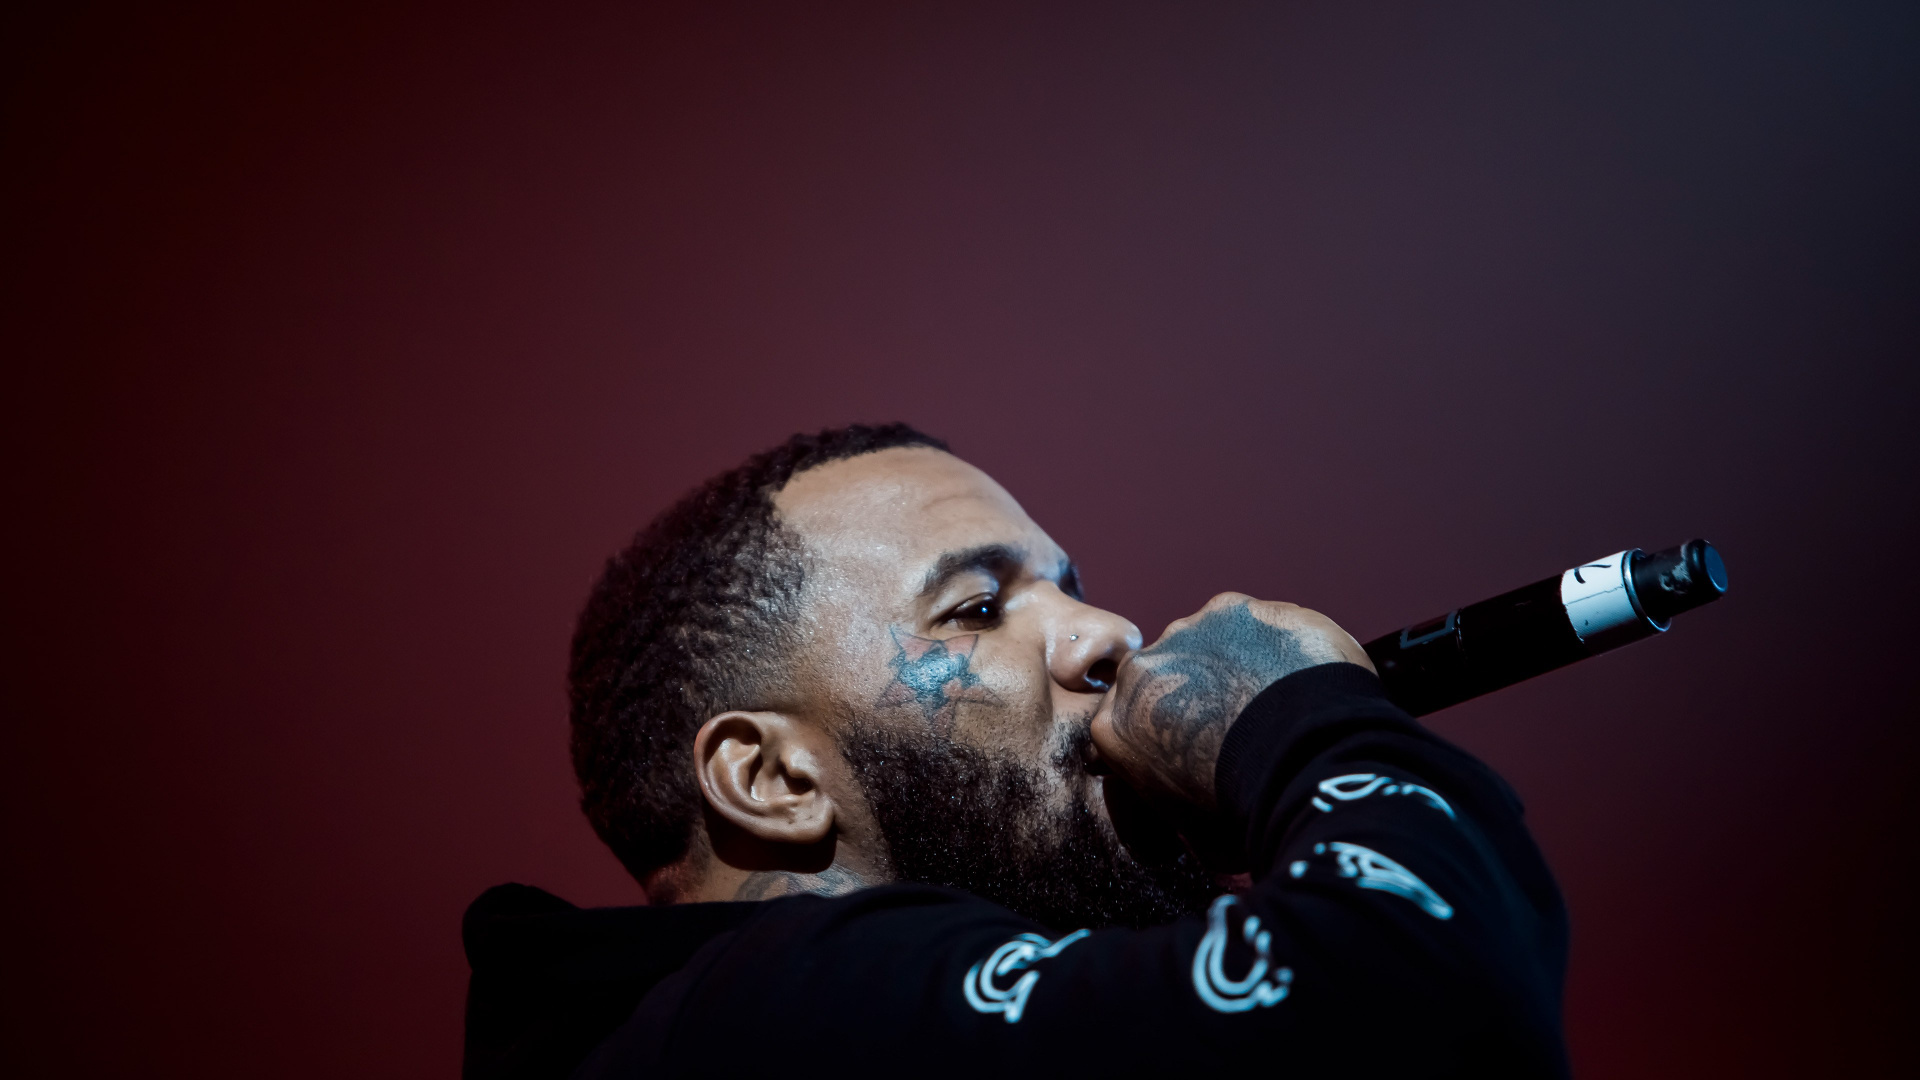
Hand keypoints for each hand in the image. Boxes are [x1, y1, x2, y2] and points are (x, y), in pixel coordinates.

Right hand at [1090, 593, 1372, 809]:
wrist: (1300, 764)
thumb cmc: (1246, 811)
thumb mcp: (1194, 833)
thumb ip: (1180, 808)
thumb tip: (1198, 821)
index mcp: (1114, 726)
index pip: (1129, 725)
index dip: (1164, 736)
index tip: (1197, 749)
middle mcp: (1138, 671)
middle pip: (1163, 677)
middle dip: (1193, 694)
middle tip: (1241, 724)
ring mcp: (1183, 632)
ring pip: (1205, 644)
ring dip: (1232, 663)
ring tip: (1277, 697)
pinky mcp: (1232, 608)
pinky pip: (1251, 624)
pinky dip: (1272, 644)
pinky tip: (1300, 673)